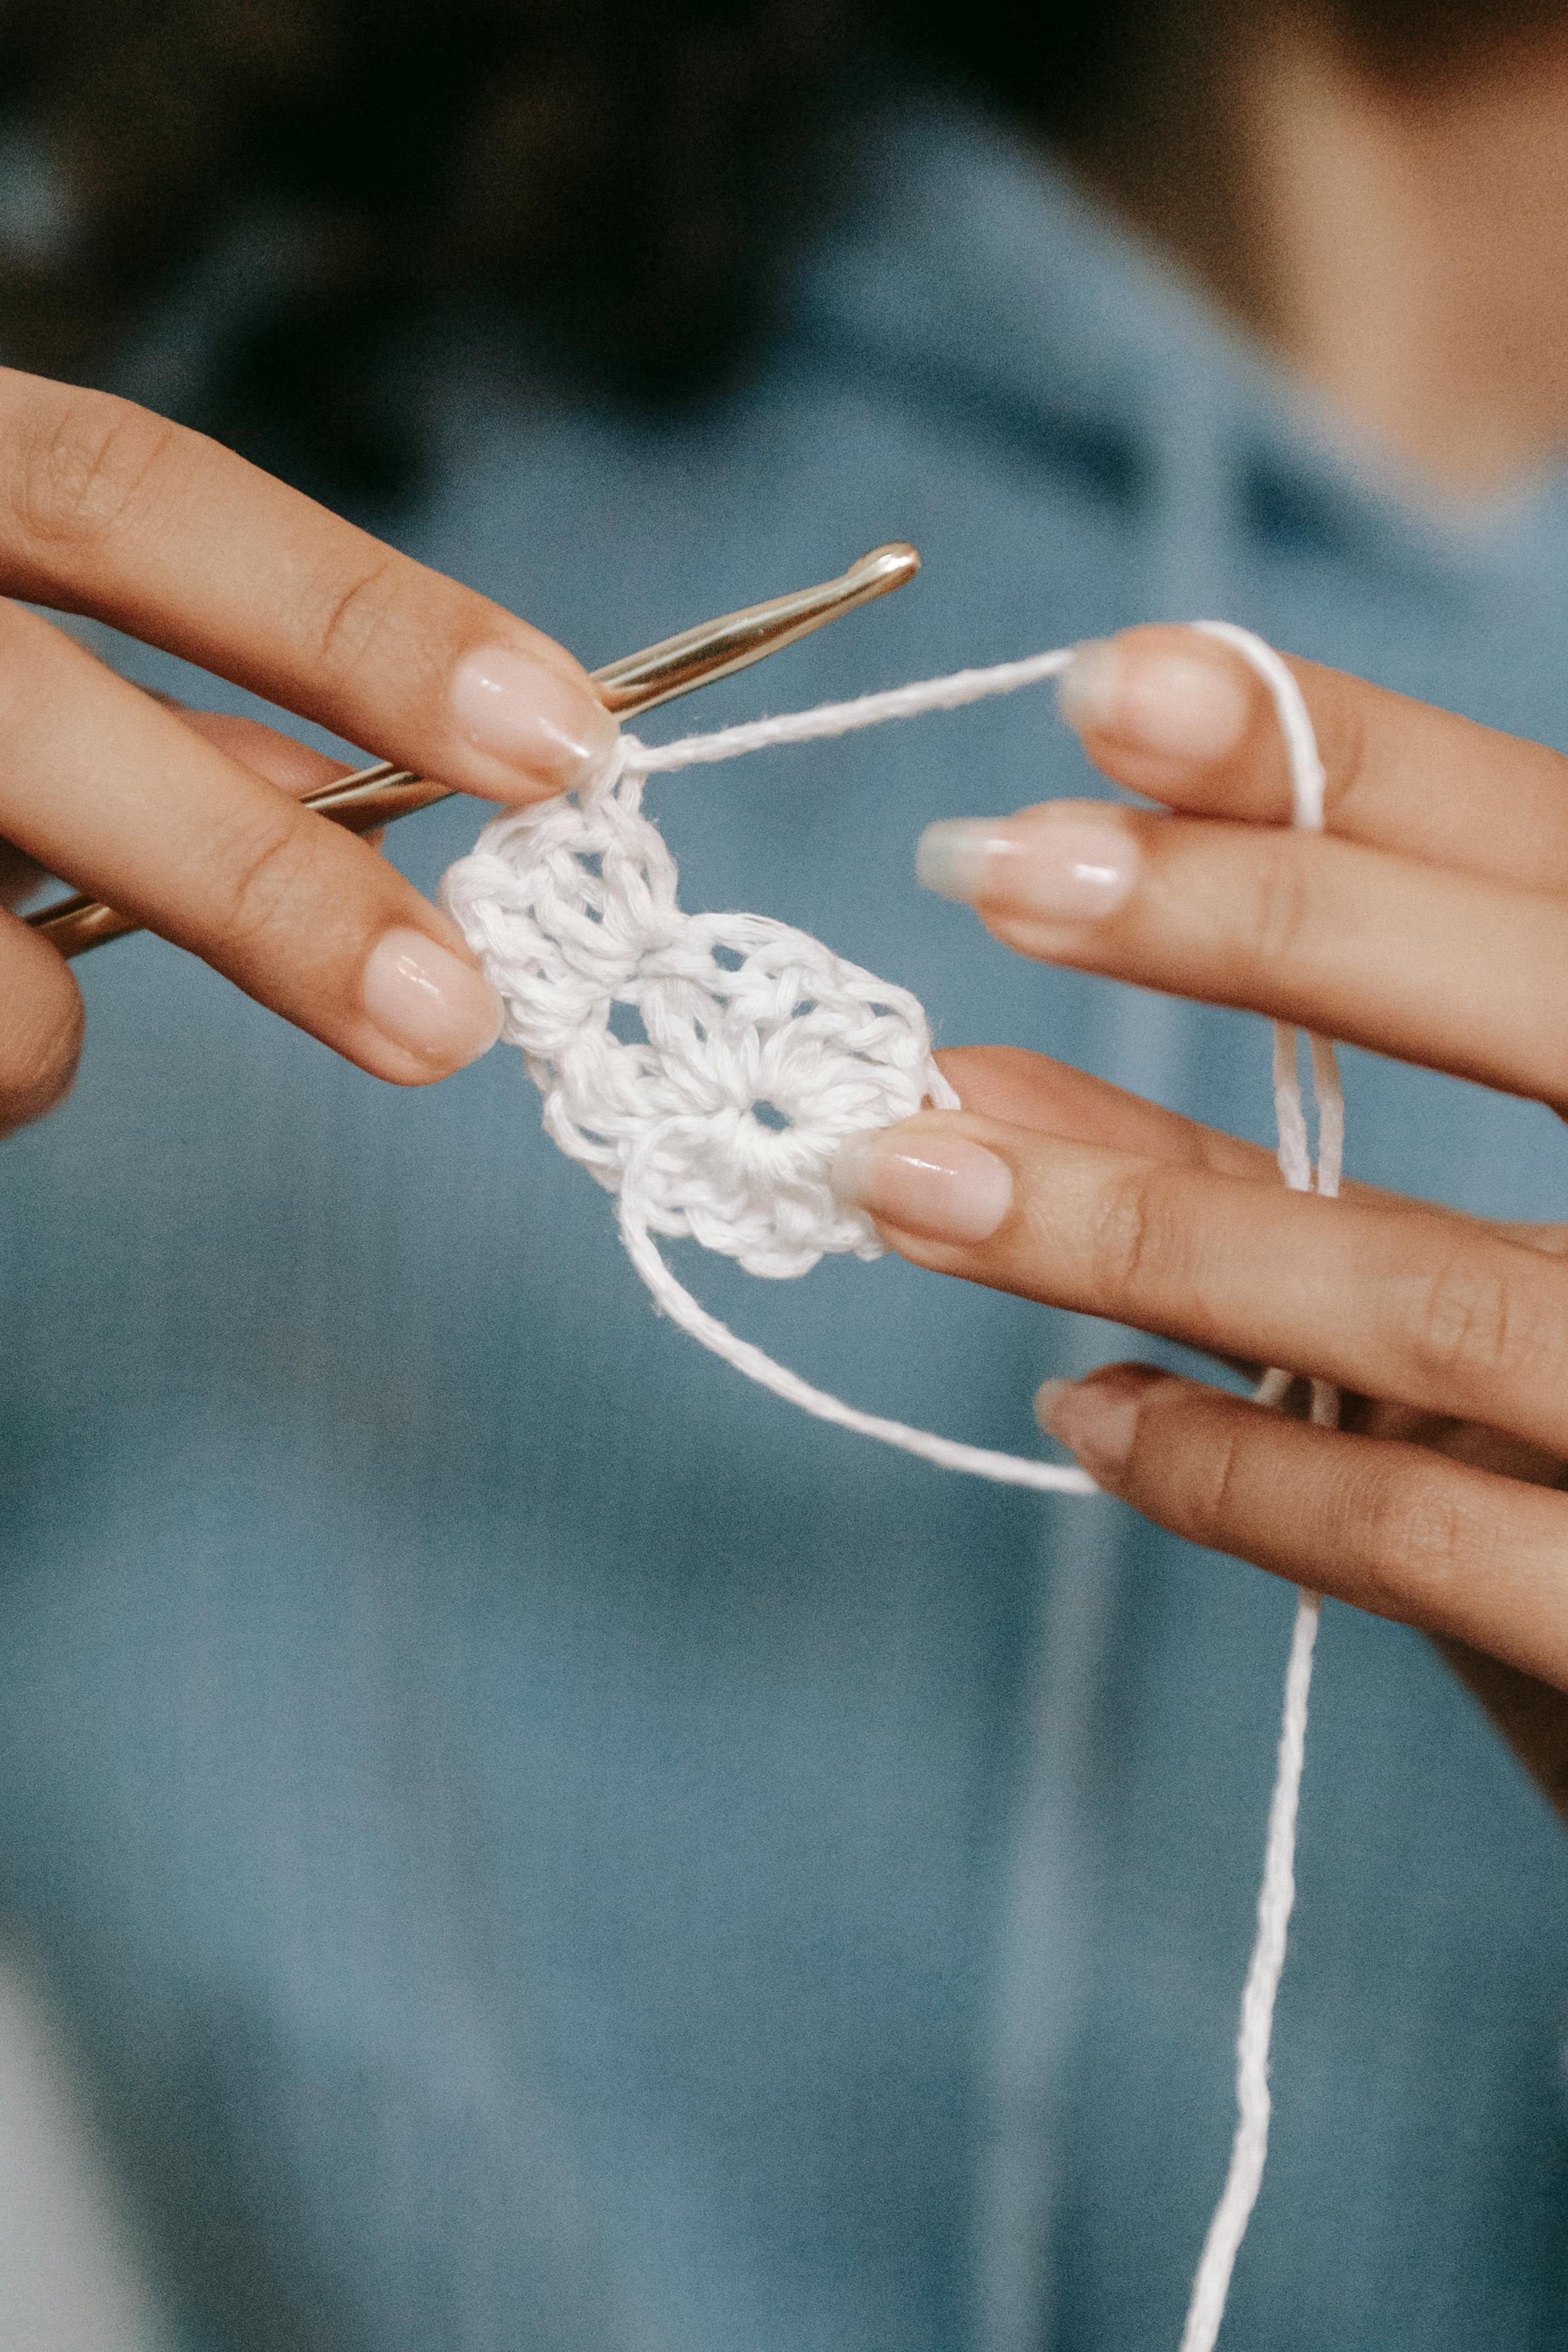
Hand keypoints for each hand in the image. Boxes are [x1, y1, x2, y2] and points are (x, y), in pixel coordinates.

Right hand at [0, 368, 617, 1133]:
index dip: (358, 622)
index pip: (136, 497)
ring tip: (44, 1014)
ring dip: (60, 1015)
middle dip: (265, 882)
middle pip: (41, 717)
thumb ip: (159, 697)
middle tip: (453, 1022)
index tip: (563, 738)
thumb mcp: (12, 633)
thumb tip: (363, 807)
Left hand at [831, 629, 1567, 1792]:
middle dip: (1254, 919)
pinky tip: (1085, 1413)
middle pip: (1542, 1005)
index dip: (1347, 765)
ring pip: (1438, 1291)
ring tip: (910, 1175)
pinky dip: (1237, 1470)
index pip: (1566, 856)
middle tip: (994, 860)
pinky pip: (1430, 1538)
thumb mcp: (1477, 1260)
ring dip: (1145, 1226)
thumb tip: (986, 1084)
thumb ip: (1284, 1169)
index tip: (1119, 687)